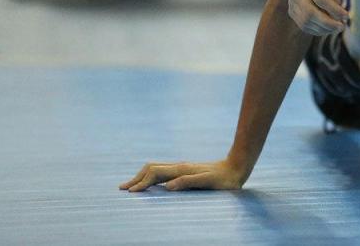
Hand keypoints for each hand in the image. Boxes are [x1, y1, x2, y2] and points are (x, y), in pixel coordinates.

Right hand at [119, 158, 246, 191]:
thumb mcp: (208, 182)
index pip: (155, 174)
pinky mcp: (186, 171)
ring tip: (132, 186)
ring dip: (142, 176)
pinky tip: (152, 183)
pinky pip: (163, 172)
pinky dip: (151, 177)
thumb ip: (189, 182)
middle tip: (122, 189)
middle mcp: (180, 167)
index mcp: (182, 170)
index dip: (142, 183)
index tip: (130, 193)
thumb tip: (168, 186)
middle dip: (136, 178)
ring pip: (156, 169)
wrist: (236, 168)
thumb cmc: (224, 179)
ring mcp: (182, 168)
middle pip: (151, 169)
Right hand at [287, 0, 349, 34]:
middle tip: (342, 26)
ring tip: (337, 28)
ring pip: (306, 22)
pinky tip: (328, 29)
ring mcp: (292, 3)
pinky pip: (304, 26)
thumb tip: (338, 12)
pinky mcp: (292, 12)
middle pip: (311, 13)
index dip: (334, 10)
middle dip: (328, 23)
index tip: (346, 16)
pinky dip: (317, 30)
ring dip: (324, 29)